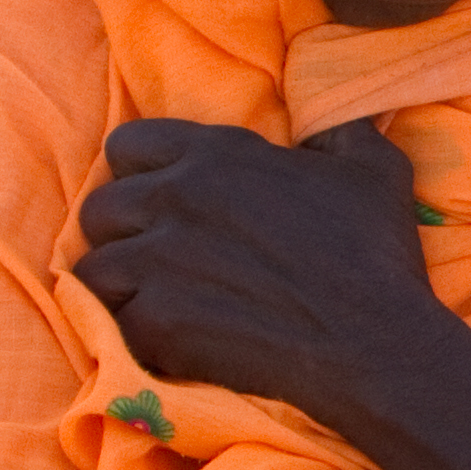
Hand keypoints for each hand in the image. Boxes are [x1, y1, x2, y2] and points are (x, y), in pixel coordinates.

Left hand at [72, 117, 446, 423]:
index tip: (166, 204)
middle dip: (123, 234)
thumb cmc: (377, 255)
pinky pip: (110, 324)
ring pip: (93, 269)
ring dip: (121, 288)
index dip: (141, 174)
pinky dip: (135, 336)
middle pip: (100, 208)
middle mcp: (175, 198)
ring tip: (156, 306)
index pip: (126, 146)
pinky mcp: (155, 323)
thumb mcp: (373, 168)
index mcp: (216, 154)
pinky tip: (170, 343)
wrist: (375, 345)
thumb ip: (337, 130)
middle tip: (159, 262)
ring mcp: (159, 263)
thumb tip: (321, 124)